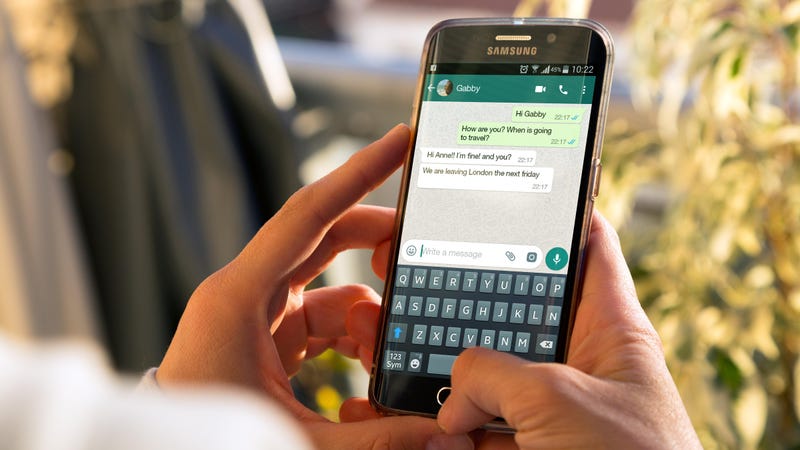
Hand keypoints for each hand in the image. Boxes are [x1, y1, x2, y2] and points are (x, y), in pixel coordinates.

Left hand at [156, 125, 471, 449]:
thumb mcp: (295, 439)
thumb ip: (373, 436)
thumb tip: (440, 435)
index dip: (357, 174)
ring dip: (370, 313)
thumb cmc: (209, 442)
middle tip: (422, 247)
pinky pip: (323, 316)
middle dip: (377, 241)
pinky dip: (353, 335)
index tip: (397, 141)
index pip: (308, 215)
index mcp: (240, 297)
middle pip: (326, 238)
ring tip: (390, 354)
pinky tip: (370, 365)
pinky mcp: (267, 335)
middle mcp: (247, 292)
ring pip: (332, 286)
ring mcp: (257, 312)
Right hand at [346, 212, 700, 448]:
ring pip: (479, 369)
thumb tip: (449, 403)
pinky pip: (467, 421)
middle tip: (409, 260)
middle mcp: (573, 363)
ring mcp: (542, 408)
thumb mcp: (562, 401)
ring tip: (384, 330)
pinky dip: (431, 418)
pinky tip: (393, 400)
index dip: (552, 206)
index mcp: (608, 329)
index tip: (504, 181)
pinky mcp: (516, 447)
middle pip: (511, 305)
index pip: (586, 244)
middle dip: (459, 289)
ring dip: (434, 360)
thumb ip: (493, 374)